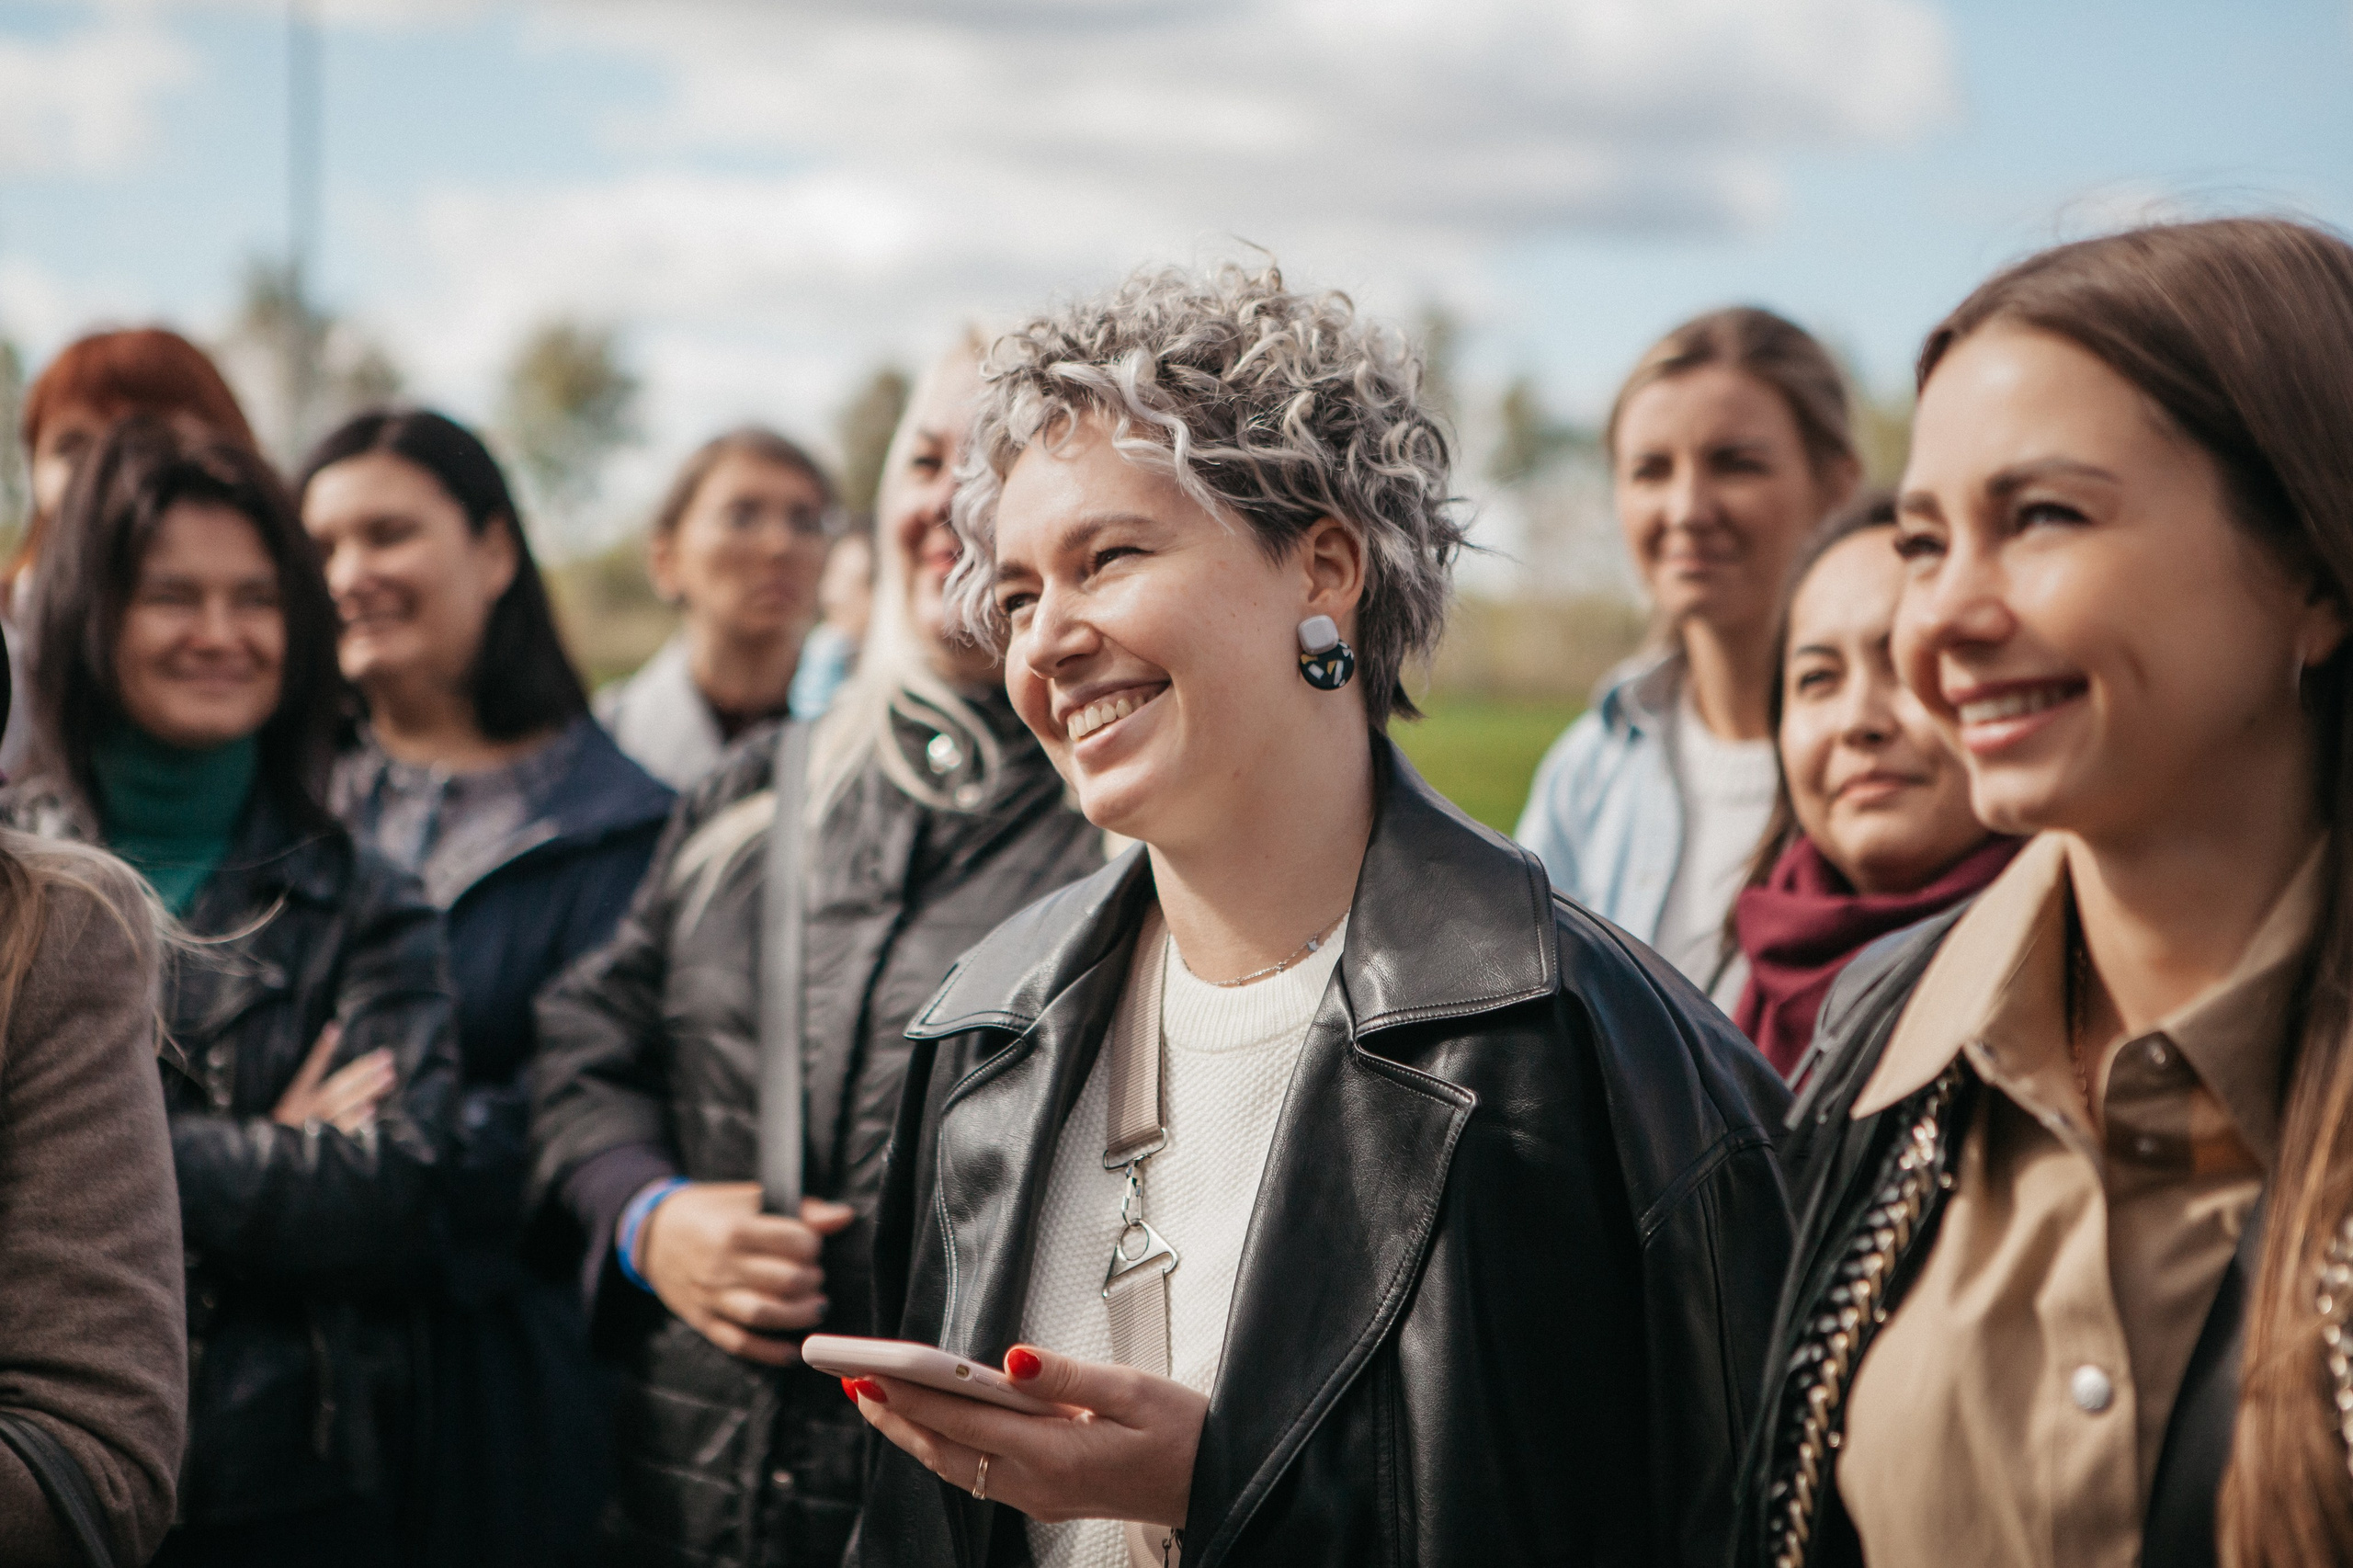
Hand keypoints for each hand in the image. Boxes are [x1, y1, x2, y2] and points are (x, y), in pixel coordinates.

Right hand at [270, 1025, 395, 1133]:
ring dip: (367, 1090)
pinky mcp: (324, 1143)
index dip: (322, 1049)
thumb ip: (312, 1083)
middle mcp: (306, 1109)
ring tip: (389, 1077)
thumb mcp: (292, 1105)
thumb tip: (334, 1043)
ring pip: (344, 1105)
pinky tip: (372, 1109)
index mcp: (295, 1098)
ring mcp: (316, 1126)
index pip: (310, 1068)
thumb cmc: (287, 1130)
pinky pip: (343, 1130)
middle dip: (362, 1070)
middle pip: (338, 1085)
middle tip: (387, 1057)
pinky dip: (356, 1120)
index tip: (335, 1027)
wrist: (273, 1161)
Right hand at [638, 1182, 855, 1366]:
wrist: (653, 1234)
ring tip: (816, 1306)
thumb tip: (843, 1217)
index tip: (812, 1245)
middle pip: (785, 1281)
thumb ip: (799, 1209)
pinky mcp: (704, 1321)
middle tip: (815, 1276)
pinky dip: (769, 1352)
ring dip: (799, 1315)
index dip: (813, 1244)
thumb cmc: (708, 1212)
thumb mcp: (749, 1198)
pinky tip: (792, 1350)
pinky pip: (739, 1343)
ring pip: (764, 1314)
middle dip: (812, 1280)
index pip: (793, 1241)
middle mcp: (723, 1265)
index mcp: (736, 1229)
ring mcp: (712, 1297)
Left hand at [850, 1343, 1207, 1527]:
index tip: (871, 1372)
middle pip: (946, 1452)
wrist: (1214, 1485)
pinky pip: (980, 1473)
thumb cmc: (1184, 1434)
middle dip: (896, 1417)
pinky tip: (934, 1423)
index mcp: (1057, 1456)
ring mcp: (1039, 1498)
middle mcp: (1038, 1485)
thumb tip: (1011, 1357)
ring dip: (914, 1433)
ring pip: (958, 1467)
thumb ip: (1066, 1374)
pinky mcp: (1046, 1497)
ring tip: (878, 1399)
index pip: (964, 1421)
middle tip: (852, 1382)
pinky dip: (947, 1445)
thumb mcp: (1134, 1390)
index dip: (911, 1396)